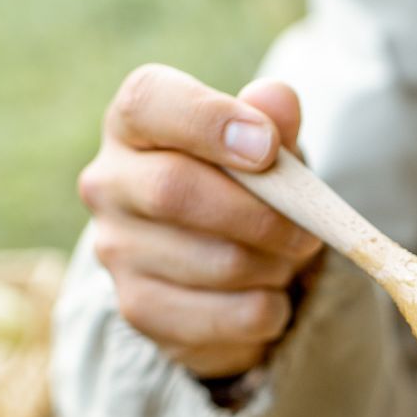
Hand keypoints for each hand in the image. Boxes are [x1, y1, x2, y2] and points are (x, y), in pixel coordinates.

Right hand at [79, 64, 322, 376]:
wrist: (230, 272)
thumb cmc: (247, 190)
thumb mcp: (269, 150)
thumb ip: (274, 121)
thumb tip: (278, 100)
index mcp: (134, 125)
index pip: (149, 103)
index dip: (210, 120)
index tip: (267, 147)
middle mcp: (109, 183)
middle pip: (176, 190)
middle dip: (262, 215)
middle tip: (307, 231)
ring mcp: (117, 251)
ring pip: (219, 263)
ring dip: (276, 266)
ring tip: (283, 260)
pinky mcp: (142, 310)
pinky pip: (233, 316)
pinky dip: (271, 310)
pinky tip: (265, 295)